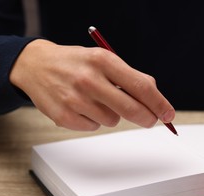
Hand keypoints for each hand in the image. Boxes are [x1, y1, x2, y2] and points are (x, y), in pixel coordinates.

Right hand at [10, 39, 174, 130]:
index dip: (160, 104)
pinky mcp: (64, 116)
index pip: (142, 87)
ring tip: (96, 100)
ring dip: (112, 114)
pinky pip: (94, 127)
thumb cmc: (77, 63)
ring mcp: (75, 99)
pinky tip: (81, 106)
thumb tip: (155, 100)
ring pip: (112, 120)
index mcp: (104, 60)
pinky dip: (93, 120)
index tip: (168, 114)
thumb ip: (130, 77)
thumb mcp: (103, 59)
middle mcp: (89, 79)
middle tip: (150, 120)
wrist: (35, 66)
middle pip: (131, 109)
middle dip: (146, 118)